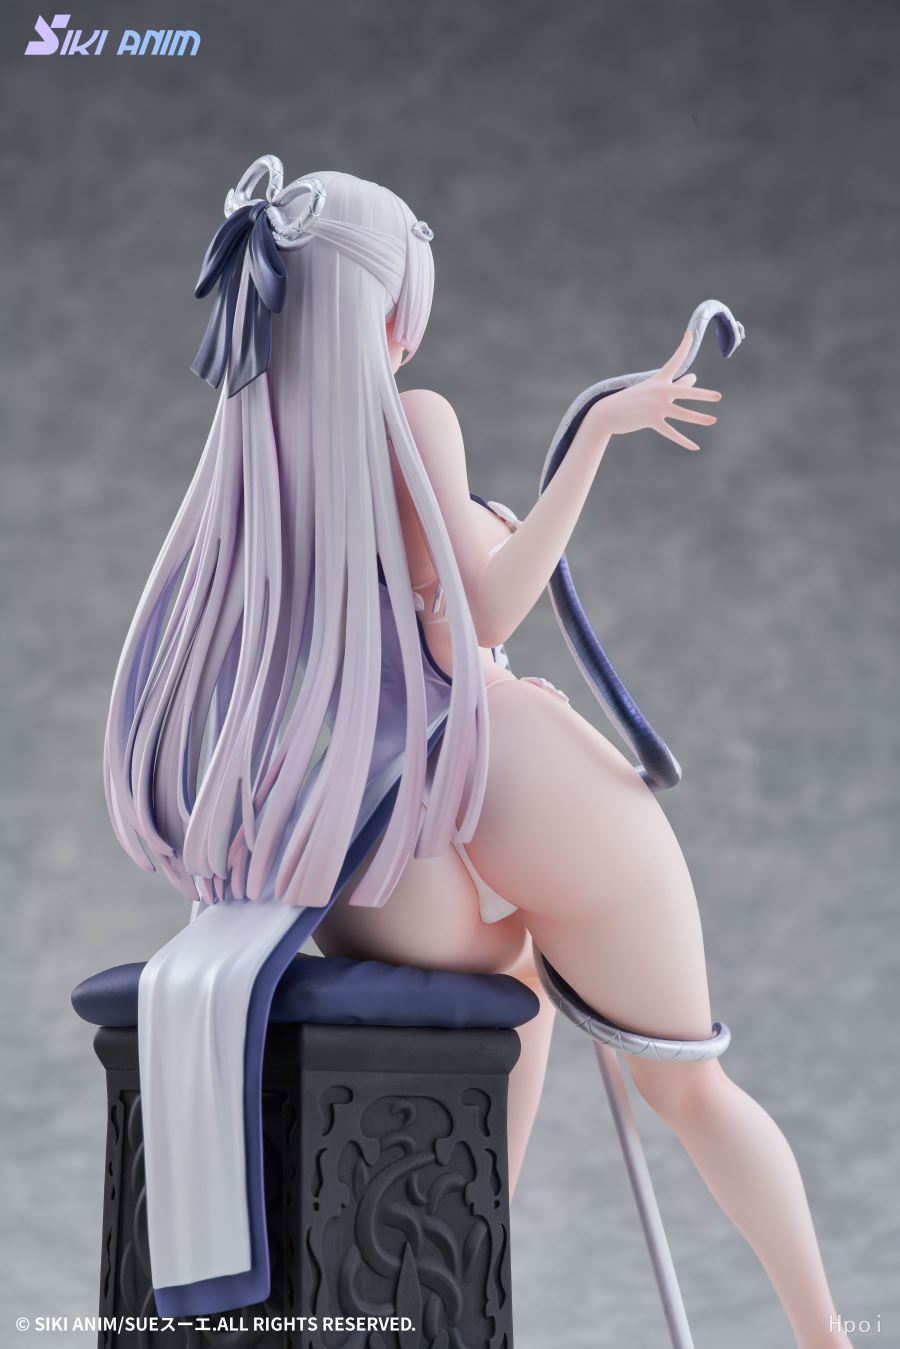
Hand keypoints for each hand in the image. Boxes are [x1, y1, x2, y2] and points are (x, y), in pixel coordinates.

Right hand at [589, 330, 721, 450]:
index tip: (689, 333)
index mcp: (659, 380)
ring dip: (699, 418)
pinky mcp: (651, 421)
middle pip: (686, 392)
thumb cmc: (632, 399)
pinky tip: (695, 447)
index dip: (683, 346)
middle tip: (717, 397)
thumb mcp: (652, 389)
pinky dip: (684, 441)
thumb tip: (694, 379)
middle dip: (703, 395)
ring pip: (683, 414)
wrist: (608, 412)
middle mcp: (660, 391)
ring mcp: (656, 407)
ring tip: (712, 420)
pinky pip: (671, 433)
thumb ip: (676, 384)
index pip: (675, 360)